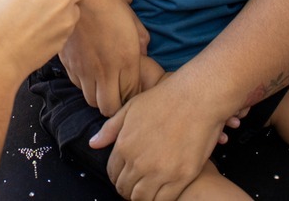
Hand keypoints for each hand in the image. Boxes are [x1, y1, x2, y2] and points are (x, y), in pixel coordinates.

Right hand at [59, 0, 146, 115]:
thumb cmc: (110, 4)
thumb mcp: (133, 22)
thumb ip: (141, 44)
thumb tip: (142, 55)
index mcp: (125, 60)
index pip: (130, 96)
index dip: (131, 97)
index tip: (131, 89)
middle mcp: (104, 71)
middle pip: (108, 107)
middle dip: (114, 104)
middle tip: (117, 92)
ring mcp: (84, 69)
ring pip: (90, 100)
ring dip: (98, 95)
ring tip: (102, 83)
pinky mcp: (69, 64)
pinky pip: (77, 84)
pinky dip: (84, 83)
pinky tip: (88, 70)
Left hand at [88, 78, 227, 199]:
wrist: (195, 97)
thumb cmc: (162, 100)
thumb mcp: (130, 109)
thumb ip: (110, 129)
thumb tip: (93, 144)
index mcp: (124, 146)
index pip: (113, 173)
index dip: (118, 176)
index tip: (126, 175)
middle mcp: (139, 162)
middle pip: (125, 188)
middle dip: (128, 188)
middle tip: (137, 184)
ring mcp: (160, 171)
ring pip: (142, 198)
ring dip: (142, 196)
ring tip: (149, 189)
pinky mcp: (182, 177)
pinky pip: (164, 200)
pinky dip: (160, 199)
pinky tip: (163, 190)